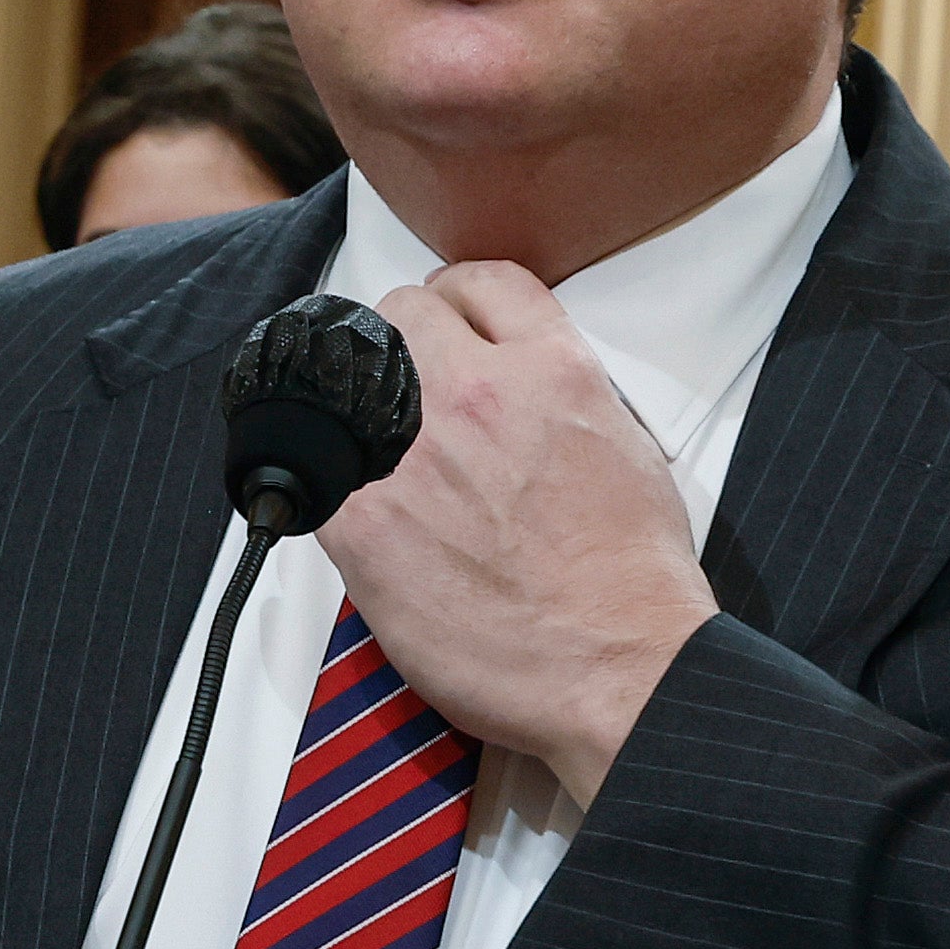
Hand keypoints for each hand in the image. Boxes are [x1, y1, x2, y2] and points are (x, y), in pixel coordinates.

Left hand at [322, 263, 717, 804]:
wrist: (617, 667)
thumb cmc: (630, 581)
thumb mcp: (625, 446)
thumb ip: (563, 393)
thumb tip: (521, 383)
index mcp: (551, 370)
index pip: (481, 281)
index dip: (459, 299)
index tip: (449, 320)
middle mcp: (476, 395)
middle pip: (402, 313)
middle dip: (406, 343)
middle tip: (410, 388)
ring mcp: (412, 454)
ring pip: (348, 378)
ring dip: (361, 403)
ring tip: (377, 445)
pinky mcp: (363, 523)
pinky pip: (318, 461)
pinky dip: (331, 476)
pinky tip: (358, 504)